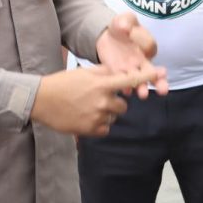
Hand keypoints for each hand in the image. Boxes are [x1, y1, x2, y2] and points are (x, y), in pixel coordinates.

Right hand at [32, 64, 162, 136]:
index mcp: (102, 84)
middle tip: (99, 99)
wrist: (41, 100)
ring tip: (88, 107)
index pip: (130, 81)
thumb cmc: (63, 83)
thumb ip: (105, 72)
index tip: (161, 73)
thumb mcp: (84, 72)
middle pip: (124, 105)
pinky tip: (86, 117)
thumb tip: (121, 72)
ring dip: (107, 113)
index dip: (147, 77)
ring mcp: (97, 117)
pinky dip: (100, 124)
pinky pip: (105, 128)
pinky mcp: (91, 130)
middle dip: (115, 102)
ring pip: (114, 117)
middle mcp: (103, 101)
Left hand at [95, 13, 168, 97]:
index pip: (149, 46)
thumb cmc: (121, 27)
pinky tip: (126, 91)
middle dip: (159, 81)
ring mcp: (132, 69)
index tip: (131, 32)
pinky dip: (125, 87)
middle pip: (154, 72)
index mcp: (147, 45)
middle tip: (163, 90)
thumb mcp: (124, 19)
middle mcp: (143, 60)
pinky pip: (124, 83)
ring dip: (142, 87)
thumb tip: (125, 27)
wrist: (106, 37)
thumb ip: (126, 21)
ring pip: (141, 81)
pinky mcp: (119, 74)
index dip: (143, 41)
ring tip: (143, 94)